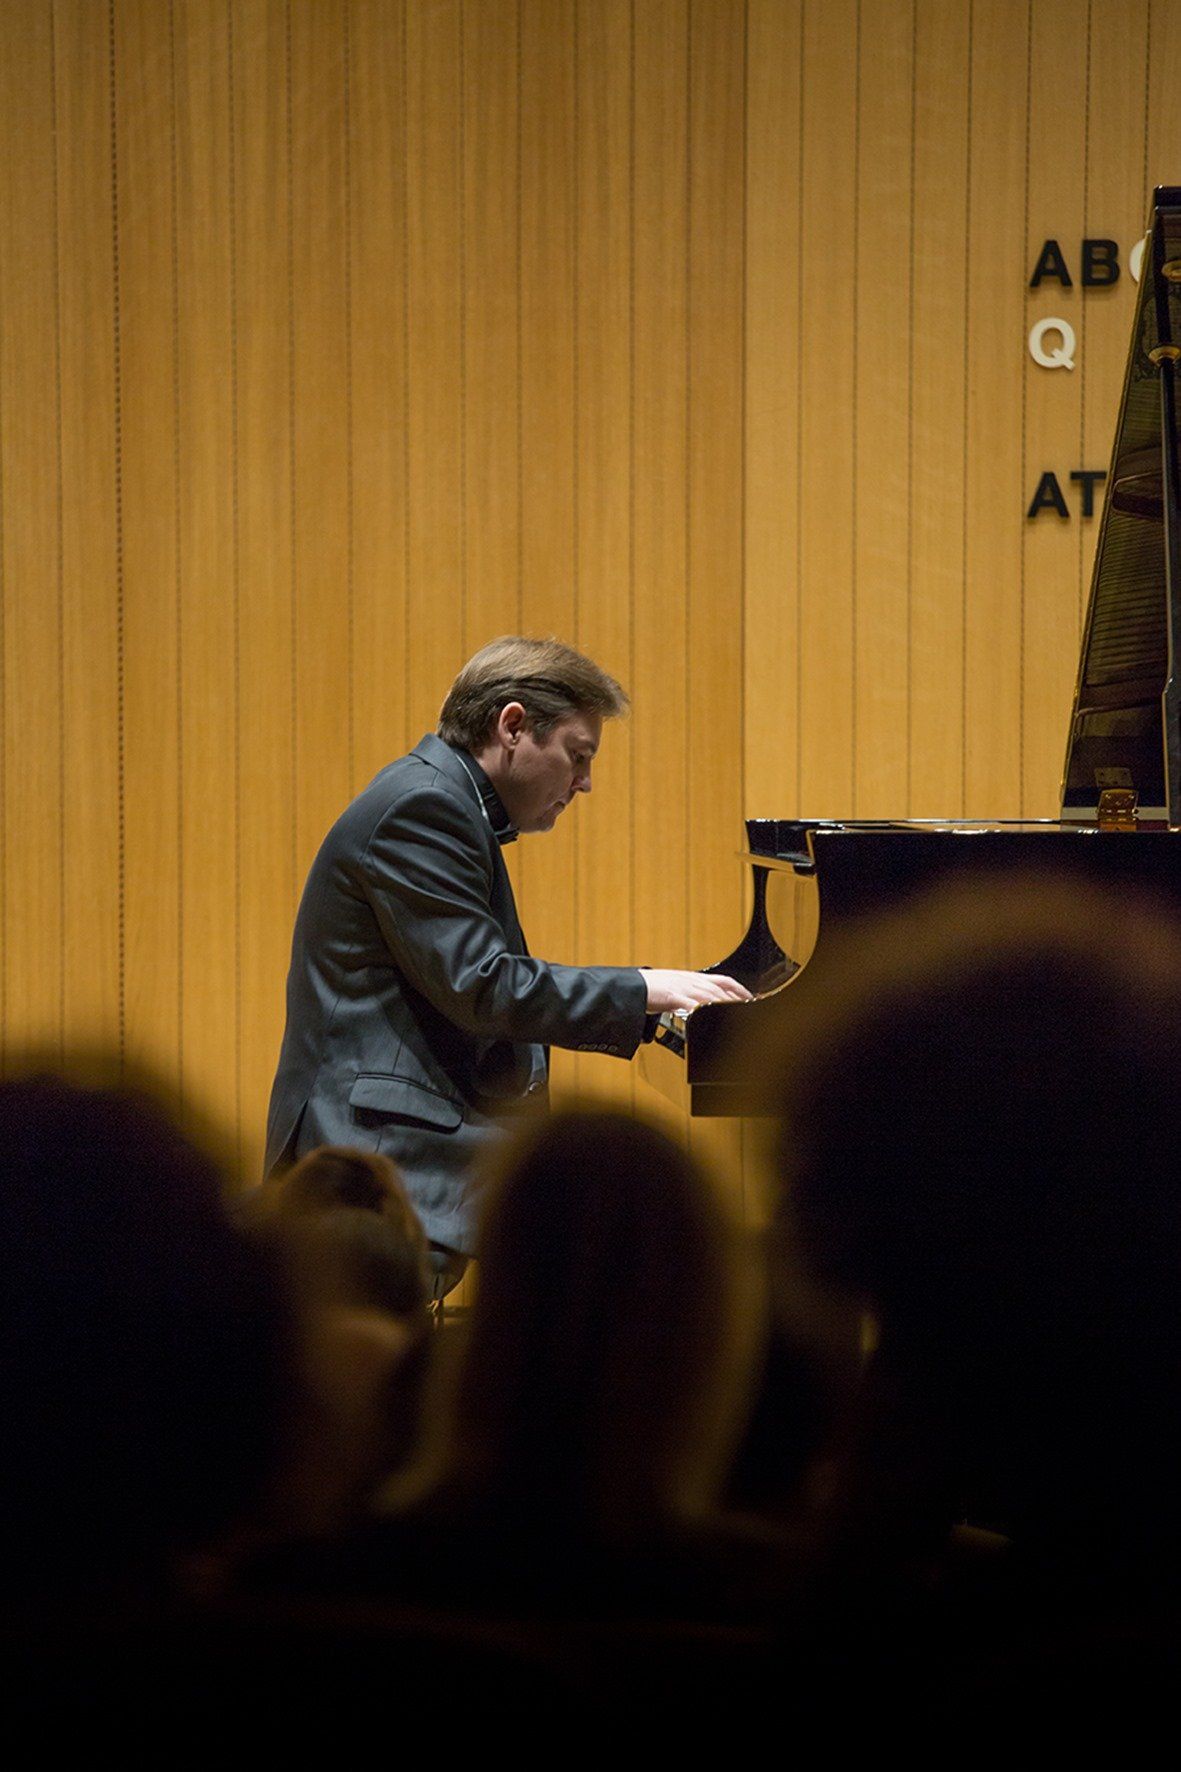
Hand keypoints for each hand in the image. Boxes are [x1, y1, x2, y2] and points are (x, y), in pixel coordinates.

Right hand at [639, 969, 753, 1013]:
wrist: (632, 987)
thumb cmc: (651, 989)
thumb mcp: (676, 988)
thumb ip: (691, 995)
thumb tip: (703, 1005)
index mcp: (694, 978)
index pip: (724, 980)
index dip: (741, 989)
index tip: (752, 998)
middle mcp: (691, 981)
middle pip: (721, 990)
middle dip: (737, 1000)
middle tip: (750, 1010)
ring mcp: (683, 988)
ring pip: (710, 996)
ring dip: (724, 1005)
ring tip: (735, 1015)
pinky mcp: (673, 996)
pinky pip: (691, 1004)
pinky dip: (702, 1011)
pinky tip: (709, 1017)